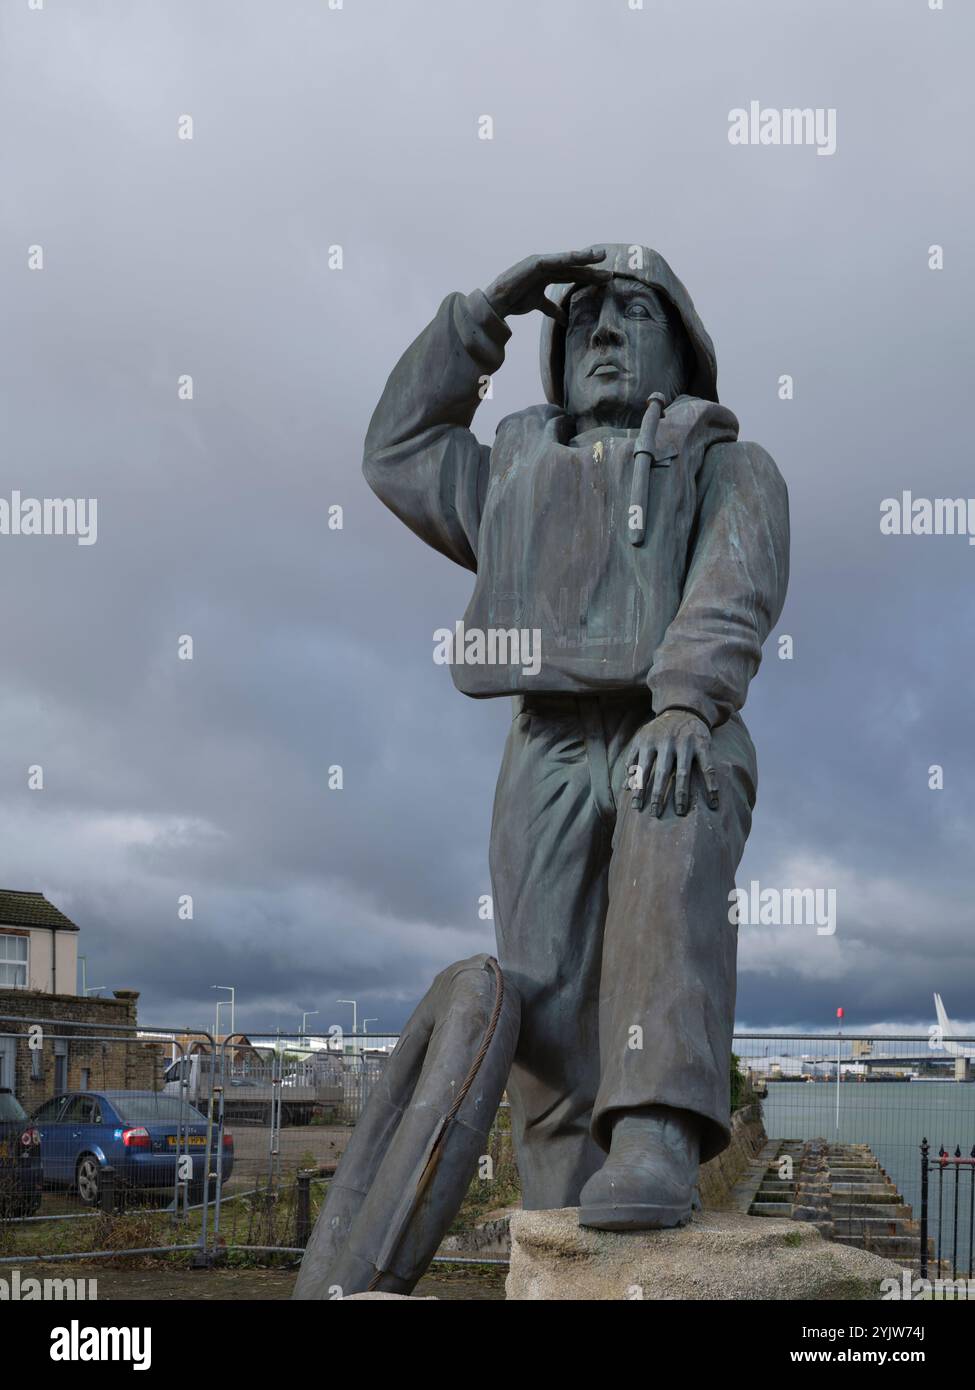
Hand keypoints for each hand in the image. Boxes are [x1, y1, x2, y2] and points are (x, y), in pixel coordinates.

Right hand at [483, 248, 610, 324]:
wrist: (496, 303)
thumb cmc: (514, 301)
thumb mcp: (538, 305)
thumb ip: (552, 309)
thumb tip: (565, 319)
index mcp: (547, 274)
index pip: (572, 275)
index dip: (588, 277)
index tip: (605, 280)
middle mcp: (546, 266)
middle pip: (573, 268)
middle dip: (592, 270)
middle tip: (610, 273)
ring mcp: (541, 263)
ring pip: (567, 260)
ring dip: (584, 258)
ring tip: (600, 256)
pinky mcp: (534, 263)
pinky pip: (554, 260)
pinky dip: (567, 257)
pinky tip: (581, 256)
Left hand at [626, 709, 718, 816]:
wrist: (683, 708)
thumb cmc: (659, 730)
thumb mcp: (642, 739)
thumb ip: (633, 760)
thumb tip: (625, 787)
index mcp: (648, 742)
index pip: (642, 770)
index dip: (639, 789)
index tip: (637, 807)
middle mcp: (666, 743)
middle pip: (661, 773)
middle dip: (657, 795)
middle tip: (655, 814)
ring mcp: (685, 743)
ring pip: (682, 772)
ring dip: (681, 794)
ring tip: (681, 811)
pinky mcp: (702, 744)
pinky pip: (707, 767)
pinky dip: (711, 783)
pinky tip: (713, 799)